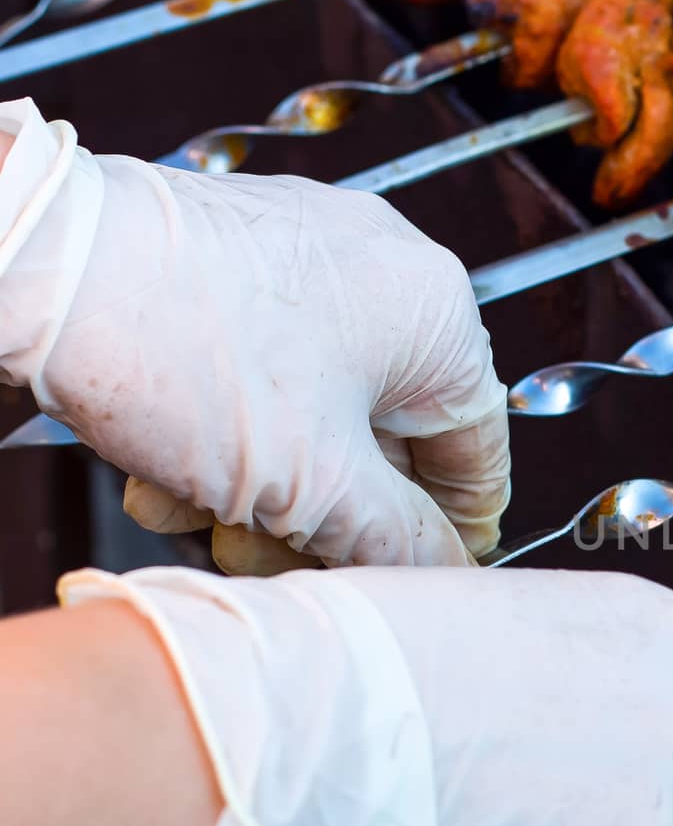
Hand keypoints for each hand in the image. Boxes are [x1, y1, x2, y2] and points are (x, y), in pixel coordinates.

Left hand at [0, 98, 509, 570]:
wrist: (35, 266)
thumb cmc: (177, 345)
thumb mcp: (313, 484)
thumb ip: (398, 539)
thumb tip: (440, 566)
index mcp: (434, 313)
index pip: (476, 450)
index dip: (444, 529)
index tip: (408, 571)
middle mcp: (385, 270)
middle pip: (387, 438)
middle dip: (322, 513)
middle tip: (268, 555)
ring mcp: (310, 254)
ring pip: (319, 411)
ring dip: (265, 483)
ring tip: (194, 510)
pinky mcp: (243, 255)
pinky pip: (268, 367)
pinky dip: (231, 428)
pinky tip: (169, 465)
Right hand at [59, 564, 672, 825]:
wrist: (295, 734)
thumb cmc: (372, 650)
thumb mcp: (507, 614)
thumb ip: (574, 667)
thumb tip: (573, 711)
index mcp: (669, 640)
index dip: (610, 731)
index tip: (556, 742)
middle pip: (661, 790)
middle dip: (596, 799)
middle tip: (504, 795)